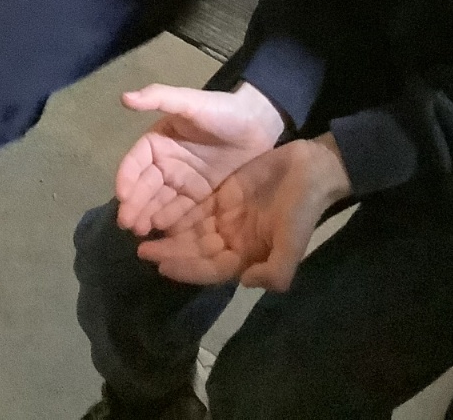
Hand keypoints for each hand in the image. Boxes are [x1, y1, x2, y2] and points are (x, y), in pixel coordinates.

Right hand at [115, 82, 285, 236]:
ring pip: (160, 201)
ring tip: (140, 232)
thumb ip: (159, 98)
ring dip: (147, 216)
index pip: (137, 162)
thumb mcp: (191, 101)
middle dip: (134, 204)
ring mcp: (183, 181)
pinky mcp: (201, 195)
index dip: (127, 178)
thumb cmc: (222, 110)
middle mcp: (167, 163)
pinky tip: (163, 234)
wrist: (259, 124)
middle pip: (145, 186)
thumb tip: (124, 97)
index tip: (122, 196)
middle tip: (127, 224)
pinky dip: (170, 221)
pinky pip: (182, 210)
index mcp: (159, 141)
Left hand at [138, 134, 351, 289]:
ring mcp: (227, 217)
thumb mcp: (292, 242)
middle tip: (141, 248)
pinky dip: (178, 211)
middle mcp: (233, 241)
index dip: (186, 269)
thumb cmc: (302, 207)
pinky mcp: (224, 195)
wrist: (312, 168)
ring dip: (169, 234)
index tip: (161, 265)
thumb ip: (274, 271)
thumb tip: (245, 283)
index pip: (210, 269)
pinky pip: (196, 206)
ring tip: (141, 230)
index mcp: (247, 256)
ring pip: (192, 230)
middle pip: (195, 251)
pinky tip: (158, 208)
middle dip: (170, 252)